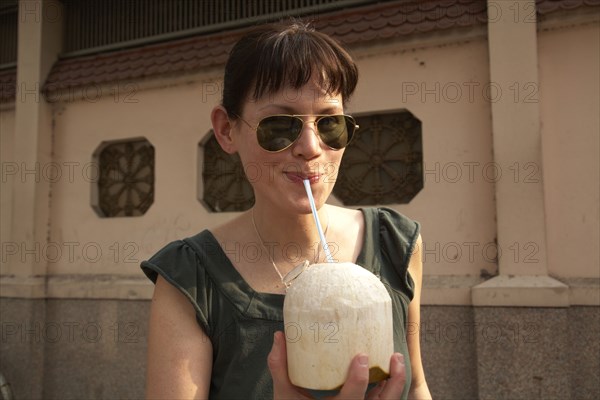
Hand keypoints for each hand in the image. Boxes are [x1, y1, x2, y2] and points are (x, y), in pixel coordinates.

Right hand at [268, 331, 405, 398]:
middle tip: (393, 356)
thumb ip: (280, 367)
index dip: (359, 380)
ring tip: (397, 358)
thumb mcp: (284, 394)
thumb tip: (279, 335)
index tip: (362, 356)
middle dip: (392, 381)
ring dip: (397, 382)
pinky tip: (391, 369)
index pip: (352, 399)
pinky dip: (391, 386)